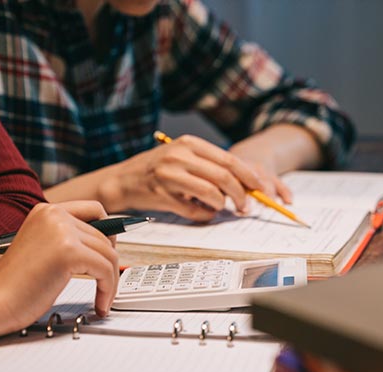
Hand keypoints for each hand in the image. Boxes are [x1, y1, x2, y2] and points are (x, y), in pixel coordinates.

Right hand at [0, 201, 118, 332]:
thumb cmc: (14, 285)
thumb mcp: (43, 249)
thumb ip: (67, 240)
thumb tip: (105, 244)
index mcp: (46, 211)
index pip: (94, 210)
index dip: (109, 232)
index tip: (111, 253)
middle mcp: (54, 214)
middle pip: (105, 236)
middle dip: (110, 263)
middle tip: (107, 285)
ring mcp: (61, 231)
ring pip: (109, 254)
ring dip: (111, 281)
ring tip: (102, 299)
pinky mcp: (69, 252)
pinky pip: (106, 270)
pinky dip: (108, 290)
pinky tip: (100, 304)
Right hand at [99, 135, 284, 220]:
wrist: (122, 180)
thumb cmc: (155, 169)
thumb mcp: (181, 156)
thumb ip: (208, 165)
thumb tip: (243, 181)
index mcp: (188, 144)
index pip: (229, 160)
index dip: (248, 176)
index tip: (260, 188)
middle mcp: (179, 156)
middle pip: (225, 177)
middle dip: (241, 195)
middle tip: (245, 207)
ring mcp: (170, 176)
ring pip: (212, 194)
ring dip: (221, 206)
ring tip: (219, 207)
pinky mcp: (162, 195)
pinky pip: (194, 210)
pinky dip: (204, 215)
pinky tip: (201, 212)